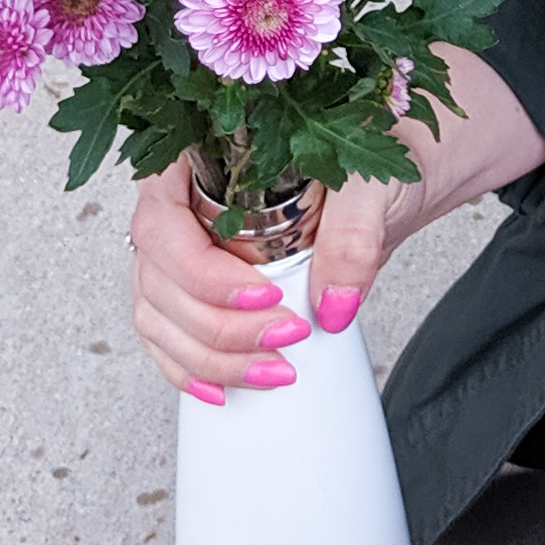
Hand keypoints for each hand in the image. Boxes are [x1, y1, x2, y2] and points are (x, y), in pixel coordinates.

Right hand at [126, 45, 544, 403]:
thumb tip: (332, 306)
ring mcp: (180, 251)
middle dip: (218, 327)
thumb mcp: (371, 180)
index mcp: (196, 157)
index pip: (162, 223)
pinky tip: (225, 389)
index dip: (201, 273)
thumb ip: (353, 233)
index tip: (266, 296)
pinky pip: (169, 338)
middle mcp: (177, 205)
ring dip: (210, 358)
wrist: (384, 176)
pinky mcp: (195, 289)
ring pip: (160, 317)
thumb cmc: (369, 154)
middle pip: (159, 281)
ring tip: (276, 371)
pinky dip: (192, 370)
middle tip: (286, 340)